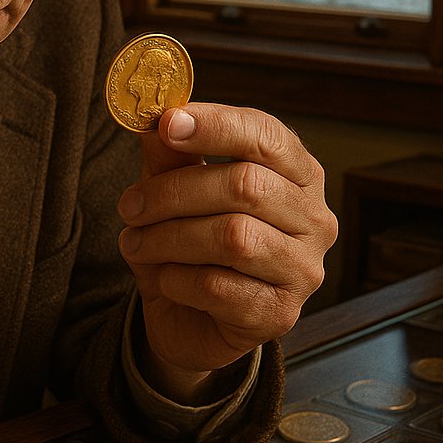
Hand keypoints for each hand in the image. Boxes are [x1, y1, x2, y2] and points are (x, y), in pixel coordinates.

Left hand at [116, 103, 336, 402]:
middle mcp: (313, 219)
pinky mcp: (279, 314)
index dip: (216, 126)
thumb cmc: (189, 244)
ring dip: (169, 238)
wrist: (189, 320)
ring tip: (135, 242)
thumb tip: (157, 122)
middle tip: (129, 205)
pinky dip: (178, 279)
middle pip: (246, 186)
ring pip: (233, 238)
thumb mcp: (172, 192)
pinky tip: (164, 278)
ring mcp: (303, 270)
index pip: (267, 136)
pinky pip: (220, 287)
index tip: (166, 123)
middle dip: (174, 192)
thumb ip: (171, 157)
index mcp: (296, 174)